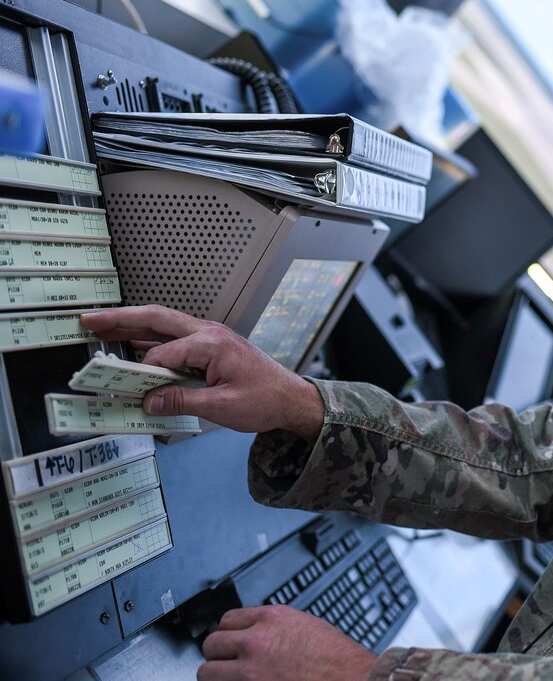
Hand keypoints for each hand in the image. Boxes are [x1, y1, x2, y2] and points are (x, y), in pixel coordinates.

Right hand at [81, 305, 323, 441]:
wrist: (291, 397)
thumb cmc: (265, 399)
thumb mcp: (223, 407)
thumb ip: (183, 401)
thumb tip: (149, 400)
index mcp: (212, 344)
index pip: (164, 354)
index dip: (143, 372)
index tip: (128, 389)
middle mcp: (209, 332)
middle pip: (157, 318)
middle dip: (121, 318)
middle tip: (89, 319)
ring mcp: (210, 336)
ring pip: (164, 324)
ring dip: (132, 324)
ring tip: (100, 326)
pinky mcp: (210, 345)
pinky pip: (174, 336)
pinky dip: (151, 337)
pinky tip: (133, 343)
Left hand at [199, 605, 376, 680]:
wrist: (350, 679)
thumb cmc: (338, 660)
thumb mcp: (306, 627)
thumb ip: (276, 628)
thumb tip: (257, 633)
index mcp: (272, 619)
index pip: (227, 620)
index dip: (230, 634)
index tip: (231, 642)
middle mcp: (256, 641)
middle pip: (212, 643)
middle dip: (219, 655)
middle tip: (227, 663)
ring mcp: (249, 671)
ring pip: (207, 672)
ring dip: (217, 676)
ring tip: (230, 679)